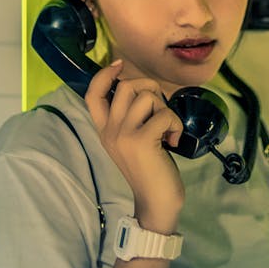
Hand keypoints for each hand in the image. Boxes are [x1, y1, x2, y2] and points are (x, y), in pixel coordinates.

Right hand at [85, 61, 184, 233]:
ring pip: (147, 96)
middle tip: (160, 110)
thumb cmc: (149, 169)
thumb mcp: (131, 141)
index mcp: (105, 130)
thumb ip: (129, 117)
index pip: (92, 95)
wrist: (156, 202)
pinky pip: (165, 114)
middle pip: (127, 86)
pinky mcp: (141, 140)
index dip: (104, 74)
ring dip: (165, 109)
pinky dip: (176, 125)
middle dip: (151, 89)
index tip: (120, 65)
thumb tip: (142, 87)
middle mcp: (110, 131)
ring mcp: (124, 135)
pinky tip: (174, 142)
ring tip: (167, 129)